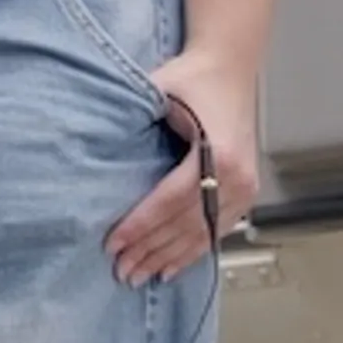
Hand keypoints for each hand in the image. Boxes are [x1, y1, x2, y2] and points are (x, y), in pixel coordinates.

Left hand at [106, 48, 261, 285]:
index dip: (140, 225)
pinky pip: (216, 230)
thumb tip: (98, 146)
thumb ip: (135, 114)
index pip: (171, 200)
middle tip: (120, 270)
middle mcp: (236, 178)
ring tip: (139, 275)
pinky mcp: (245, 192)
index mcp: (219, 154)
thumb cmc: (193, 76)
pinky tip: (170, 267)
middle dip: (150, 249)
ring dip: (168, 257)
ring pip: (201, 233)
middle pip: (186, 224)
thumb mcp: (161, 88)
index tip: (113, 243)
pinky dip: (192, 251)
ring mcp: (245, 188)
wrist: (229, 67)